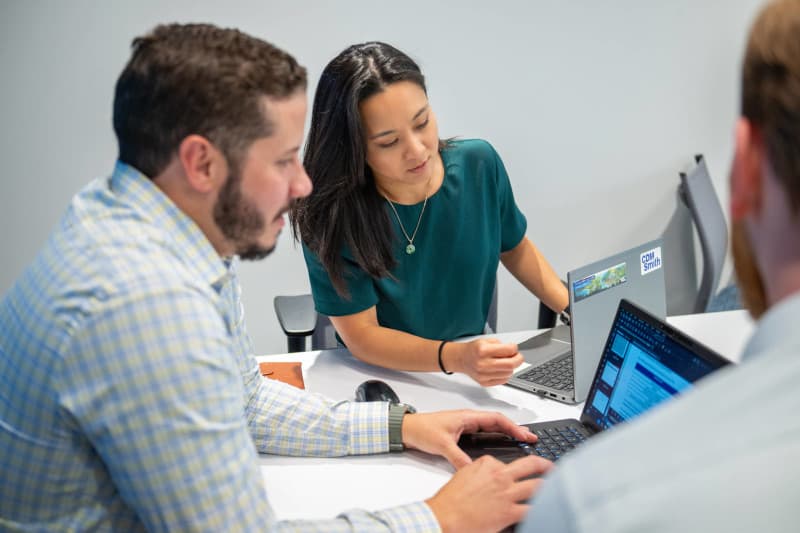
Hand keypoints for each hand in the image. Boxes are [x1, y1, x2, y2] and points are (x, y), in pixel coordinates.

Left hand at [401, 409, 536, 468]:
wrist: (406, 429)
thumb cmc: (422, 429)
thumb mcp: (442, 444)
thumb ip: (458, 457)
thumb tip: (473, 468)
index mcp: (467, 417)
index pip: (496, 420)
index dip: (513, 427)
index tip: (526, 435)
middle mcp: (468, 419)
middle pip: (498, 423)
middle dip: (515, 430)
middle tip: (530, 439)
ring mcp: (465, 426)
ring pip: (491, 428)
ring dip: (506, 433)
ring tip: (520, 441)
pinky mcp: (461, 433)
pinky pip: (483, 434)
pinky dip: (495, 437)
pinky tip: (500, 445)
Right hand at [426, 455, 552, 532]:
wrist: (444, 517)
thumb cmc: (449, 501)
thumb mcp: (462, 475)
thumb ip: (478, 472)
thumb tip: (486, 477)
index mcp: (486, 464)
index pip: (506, 462)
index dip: (511, 469)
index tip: (515, 473)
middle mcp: (500, 476)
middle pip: (531, 464)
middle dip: (545, 464)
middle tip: (552, 466)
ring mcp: (507, 494)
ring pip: (537, 485)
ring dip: (550, 485)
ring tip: (557, 487)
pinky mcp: (510, 512)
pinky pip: (532, 510)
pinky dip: (542, 510)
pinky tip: (548, 510)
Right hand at [447, 338, 522, 385]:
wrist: (462, 359)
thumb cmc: (474, 350)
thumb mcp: (486, 341)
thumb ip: (501, 345)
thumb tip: (514, 352)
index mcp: (483, 350)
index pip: (508, 350)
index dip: (515, 348)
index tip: (514, 348)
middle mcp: (482, 363)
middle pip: (510, 365)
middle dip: (518, 359)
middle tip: (518, 356)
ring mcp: (483, 375)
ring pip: (508, 373)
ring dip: (511, 367)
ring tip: (506, 362)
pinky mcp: (484, 383)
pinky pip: (503, 381)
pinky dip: (506, 374)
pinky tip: (501, 369)